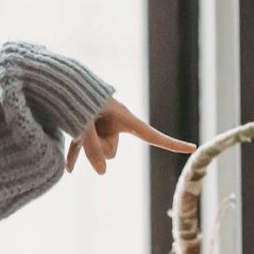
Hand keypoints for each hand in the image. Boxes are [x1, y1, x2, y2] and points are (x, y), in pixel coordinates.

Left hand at [66, 98, 197, 174]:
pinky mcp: (86, 127)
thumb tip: (102, 174)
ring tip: (73, 124)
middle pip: (112, 151)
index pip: (153, 135)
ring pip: (96, 150)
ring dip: (83, 142)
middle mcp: (115, 122)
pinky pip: (82, 148)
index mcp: (124, 116)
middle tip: (85, 127)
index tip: (193, 147)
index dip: (173, 144)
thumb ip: (91, 149)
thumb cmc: (74, 98)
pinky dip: (76, 155)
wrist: (60, 80)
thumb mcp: (84, 124)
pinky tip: (69, 170)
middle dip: (97, 146)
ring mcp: (101, 126)